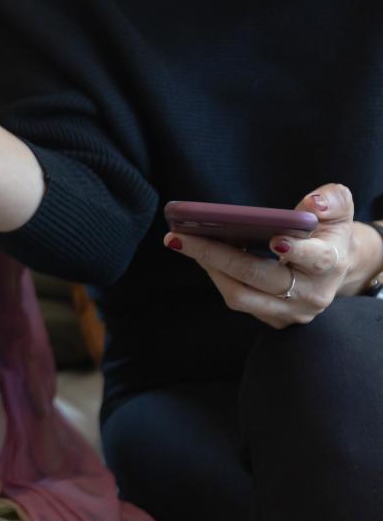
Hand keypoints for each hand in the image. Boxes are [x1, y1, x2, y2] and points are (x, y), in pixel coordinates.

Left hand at [165, 184, 356, 328]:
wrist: (335, 267)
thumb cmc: (328, 232)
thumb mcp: (338, 211)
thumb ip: (332, 201)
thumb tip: (313, 204)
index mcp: (331, 263)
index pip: (316, 259)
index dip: (297, 251)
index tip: (275, 240)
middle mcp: (310, 294)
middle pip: (259, 278)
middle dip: (217, 255)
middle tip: (180, 236)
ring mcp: (290, 311)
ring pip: (241, 296)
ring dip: (209, 268)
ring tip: (183, 242)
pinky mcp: (273, 319)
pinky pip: (238, 301)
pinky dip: (216, 277)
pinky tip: (199, 254)